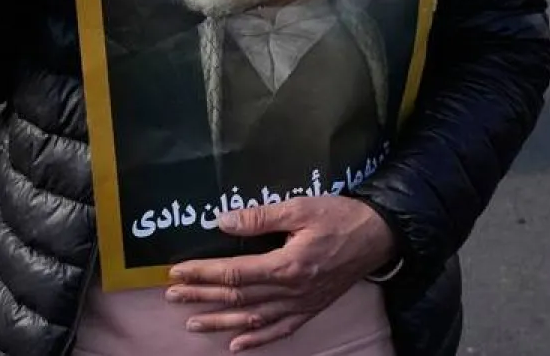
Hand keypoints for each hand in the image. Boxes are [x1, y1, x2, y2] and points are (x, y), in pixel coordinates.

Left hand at [165, 196, 397, 351]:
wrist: (378, 236)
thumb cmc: (339, 217)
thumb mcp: (300, 208)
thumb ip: (260, 217)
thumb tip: (222, 221)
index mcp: (287, 265)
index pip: (235, 273)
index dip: (203, 273)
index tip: (177, 272)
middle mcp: (292, 291)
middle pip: (238, 297)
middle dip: (202, 297)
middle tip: (172, 296)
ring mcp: (301, 305)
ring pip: (254, 320)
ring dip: (220, 322)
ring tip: (192, 323)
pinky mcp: (311, 310)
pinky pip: (280, 330)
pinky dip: (257, 341)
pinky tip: (237, 346)